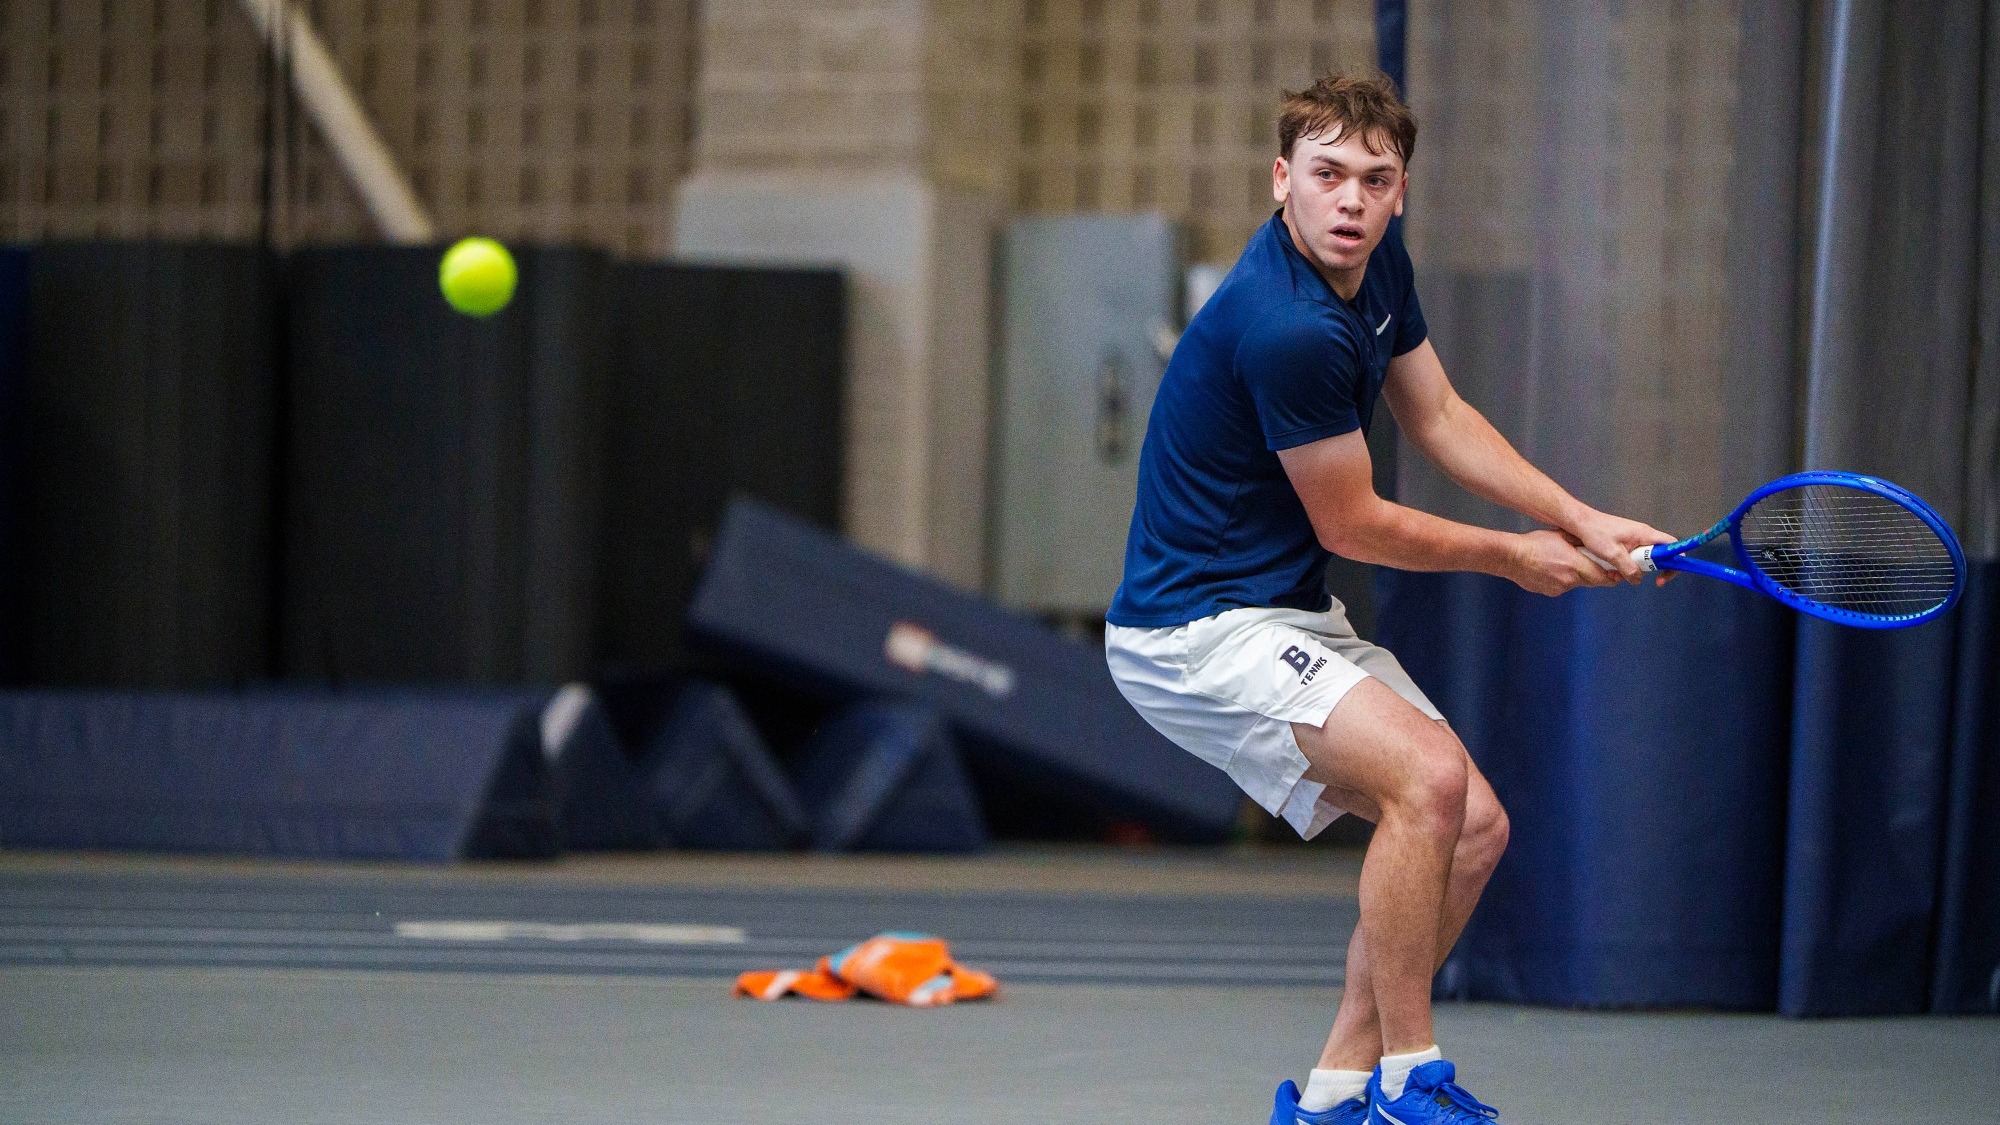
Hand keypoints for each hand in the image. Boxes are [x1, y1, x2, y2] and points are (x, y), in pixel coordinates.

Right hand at [1506, 528, 1620, 595]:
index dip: (1612, 577)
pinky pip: (1563, 587)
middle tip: (1597, 567)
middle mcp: (1570, 579)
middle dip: (1597, 576)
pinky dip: (1563, 580)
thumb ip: (1580, 542)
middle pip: (1593, 582)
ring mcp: (1560, 588)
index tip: (1618, 575)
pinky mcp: (1550, 592)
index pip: (1603, 577)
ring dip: (1577, 576)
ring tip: (1564, 563)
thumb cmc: (1534, 544)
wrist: (1512, 557)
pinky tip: (1553, 570)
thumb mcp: (1561, 536)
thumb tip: (1593, 545)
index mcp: (1575, 564)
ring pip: (1577, 584)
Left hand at [1566, 509, 1678, 585]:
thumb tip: (1638, 580)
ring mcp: (1635, 538)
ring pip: (1644, 558)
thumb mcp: (1613, 554)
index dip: (1675, 561)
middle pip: (1660, 555)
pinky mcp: (1626, 542)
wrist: (1580, 523)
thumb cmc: (1595, 533)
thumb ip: (1628, 568)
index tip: (1664, 575)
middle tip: (1635, 578)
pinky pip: (1633, 556)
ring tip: (1617, 573)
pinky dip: (1626, 565)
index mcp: (1645, 534)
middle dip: (1650, 569)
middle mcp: (1644, 535)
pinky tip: (1613, 568)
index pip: (1673, 546)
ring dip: (1635, 569)